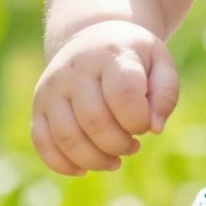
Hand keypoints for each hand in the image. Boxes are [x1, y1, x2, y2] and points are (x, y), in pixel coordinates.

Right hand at [30, 20, 178, 175]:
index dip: (138, 120)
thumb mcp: (160, 63)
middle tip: (134, 146)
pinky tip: (85, 169)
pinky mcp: (39, 107)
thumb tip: (155, 129)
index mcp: (110, 55)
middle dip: (119, 144)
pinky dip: (63, 164)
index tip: (147, 125)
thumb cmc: (134, 56)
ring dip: (95, 159)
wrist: (93, 37)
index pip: (122, 94)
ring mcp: (52, 89)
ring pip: (67, 137)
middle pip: (94, 120)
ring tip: (115, 160)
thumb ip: (166, 94)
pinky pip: (42, 142)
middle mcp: (75, 70)